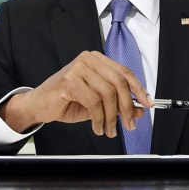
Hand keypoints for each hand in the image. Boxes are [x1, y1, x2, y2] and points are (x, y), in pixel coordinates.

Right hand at [0, 51, 149, 137]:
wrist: (39, 104)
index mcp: (96, 60)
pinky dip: (99, 118)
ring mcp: (78, 68)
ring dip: (111, 117)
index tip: (148, 103)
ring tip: (108, 130)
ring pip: (107, 94)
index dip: (138, 88)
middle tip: (129, 124)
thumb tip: (140, 110)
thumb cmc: (66, 100)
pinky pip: (93, 102)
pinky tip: (97, 127)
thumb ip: (117, 104)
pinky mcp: (69, 80)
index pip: (124, 72)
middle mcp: (88, 59)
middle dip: (127, 106)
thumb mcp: (97, 104)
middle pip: (118, 82)